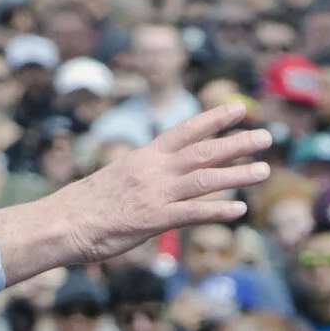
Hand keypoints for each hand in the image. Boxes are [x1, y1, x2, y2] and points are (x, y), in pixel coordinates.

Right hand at [0, 105, 271, 280]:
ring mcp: (155, 194)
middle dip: (237, 142)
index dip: (214, 119)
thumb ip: (144, 177)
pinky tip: (240, 210)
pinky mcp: (154, 220)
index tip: (239, 108)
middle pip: (204, 151)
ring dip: (238, 174)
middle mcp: (154, 170)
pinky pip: (193, 213)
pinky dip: (218, 210)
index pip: (185, 131)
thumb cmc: (85, 205)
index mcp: (144, 157)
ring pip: (205, 179)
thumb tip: (161, 179)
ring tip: (264, 171)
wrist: (61, 222)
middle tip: (268, 137)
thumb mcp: (117, 179)